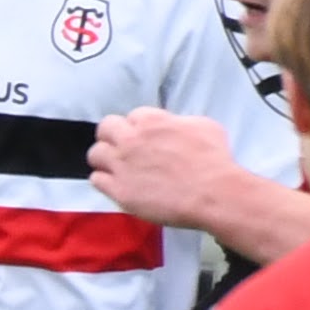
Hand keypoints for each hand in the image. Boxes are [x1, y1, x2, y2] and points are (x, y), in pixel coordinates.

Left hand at [86, 108, 248, 233]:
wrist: (212, 193)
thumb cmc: (214, 159)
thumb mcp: (203, 125)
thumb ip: (178, 122)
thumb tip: (172, 126)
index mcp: (151, 120)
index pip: (131, 116)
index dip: (137, 127)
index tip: (143, 138)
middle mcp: (131, 139)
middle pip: (105, 129)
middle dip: (111, 137)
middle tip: (122, 149)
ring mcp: (122, 165)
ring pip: (95, 154)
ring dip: (104, 159)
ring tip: (115, 168)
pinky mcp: (119, 190)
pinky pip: (96, 180)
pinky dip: (104, 181)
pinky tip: (115, 185)